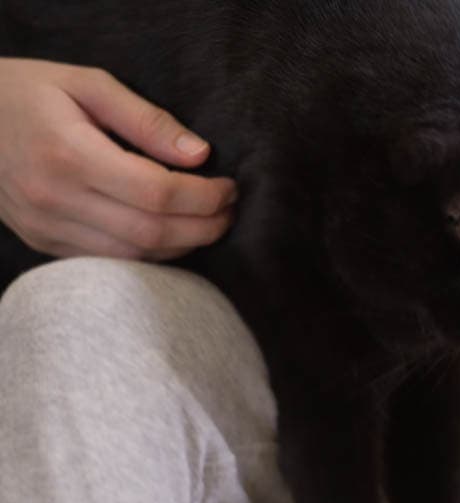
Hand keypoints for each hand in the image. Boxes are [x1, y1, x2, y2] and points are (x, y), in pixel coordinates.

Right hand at [0, 58, 235, 259]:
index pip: (156, 193)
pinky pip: (109, 263)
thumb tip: (200, 154)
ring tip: (208, 223)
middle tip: (229, 211)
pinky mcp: (43, 243)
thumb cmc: (30, 92)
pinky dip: (149, 255)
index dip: (204, 197)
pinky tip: (171, 235)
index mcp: (68, 154)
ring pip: (133, 258)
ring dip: (182, 246)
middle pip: (151, 233)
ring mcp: (45, 227)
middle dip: (203, 227)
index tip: (229, 187)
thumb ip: (146, 119)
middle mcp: (54, 198)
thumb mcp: (88, 84)